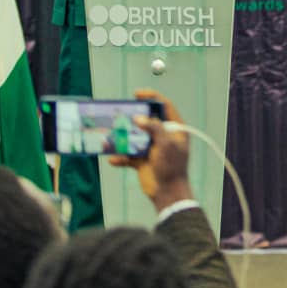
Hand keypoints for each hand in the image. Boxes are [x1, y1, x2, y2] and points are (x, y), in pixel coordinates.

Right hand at [108, 89, 191, 211]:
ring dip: (123, 137)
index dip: (152, 97)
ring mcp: (152, 148)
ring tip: (111, 134)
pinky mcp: (142, 160)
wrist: (168, 193)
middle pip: (146, 121)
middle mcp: (163, 136)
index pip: (164, 106)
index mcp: (174, 129)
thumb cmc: (172, 167)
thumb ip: (154, 128)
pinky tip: (113, 159)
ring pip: (135, 137)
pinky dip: (120, 157)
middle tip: (121, 112)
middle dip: (133, 118)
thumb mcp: (166, 144)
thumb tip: (139, 119)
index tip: (137, 94)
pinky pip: (128, 155)